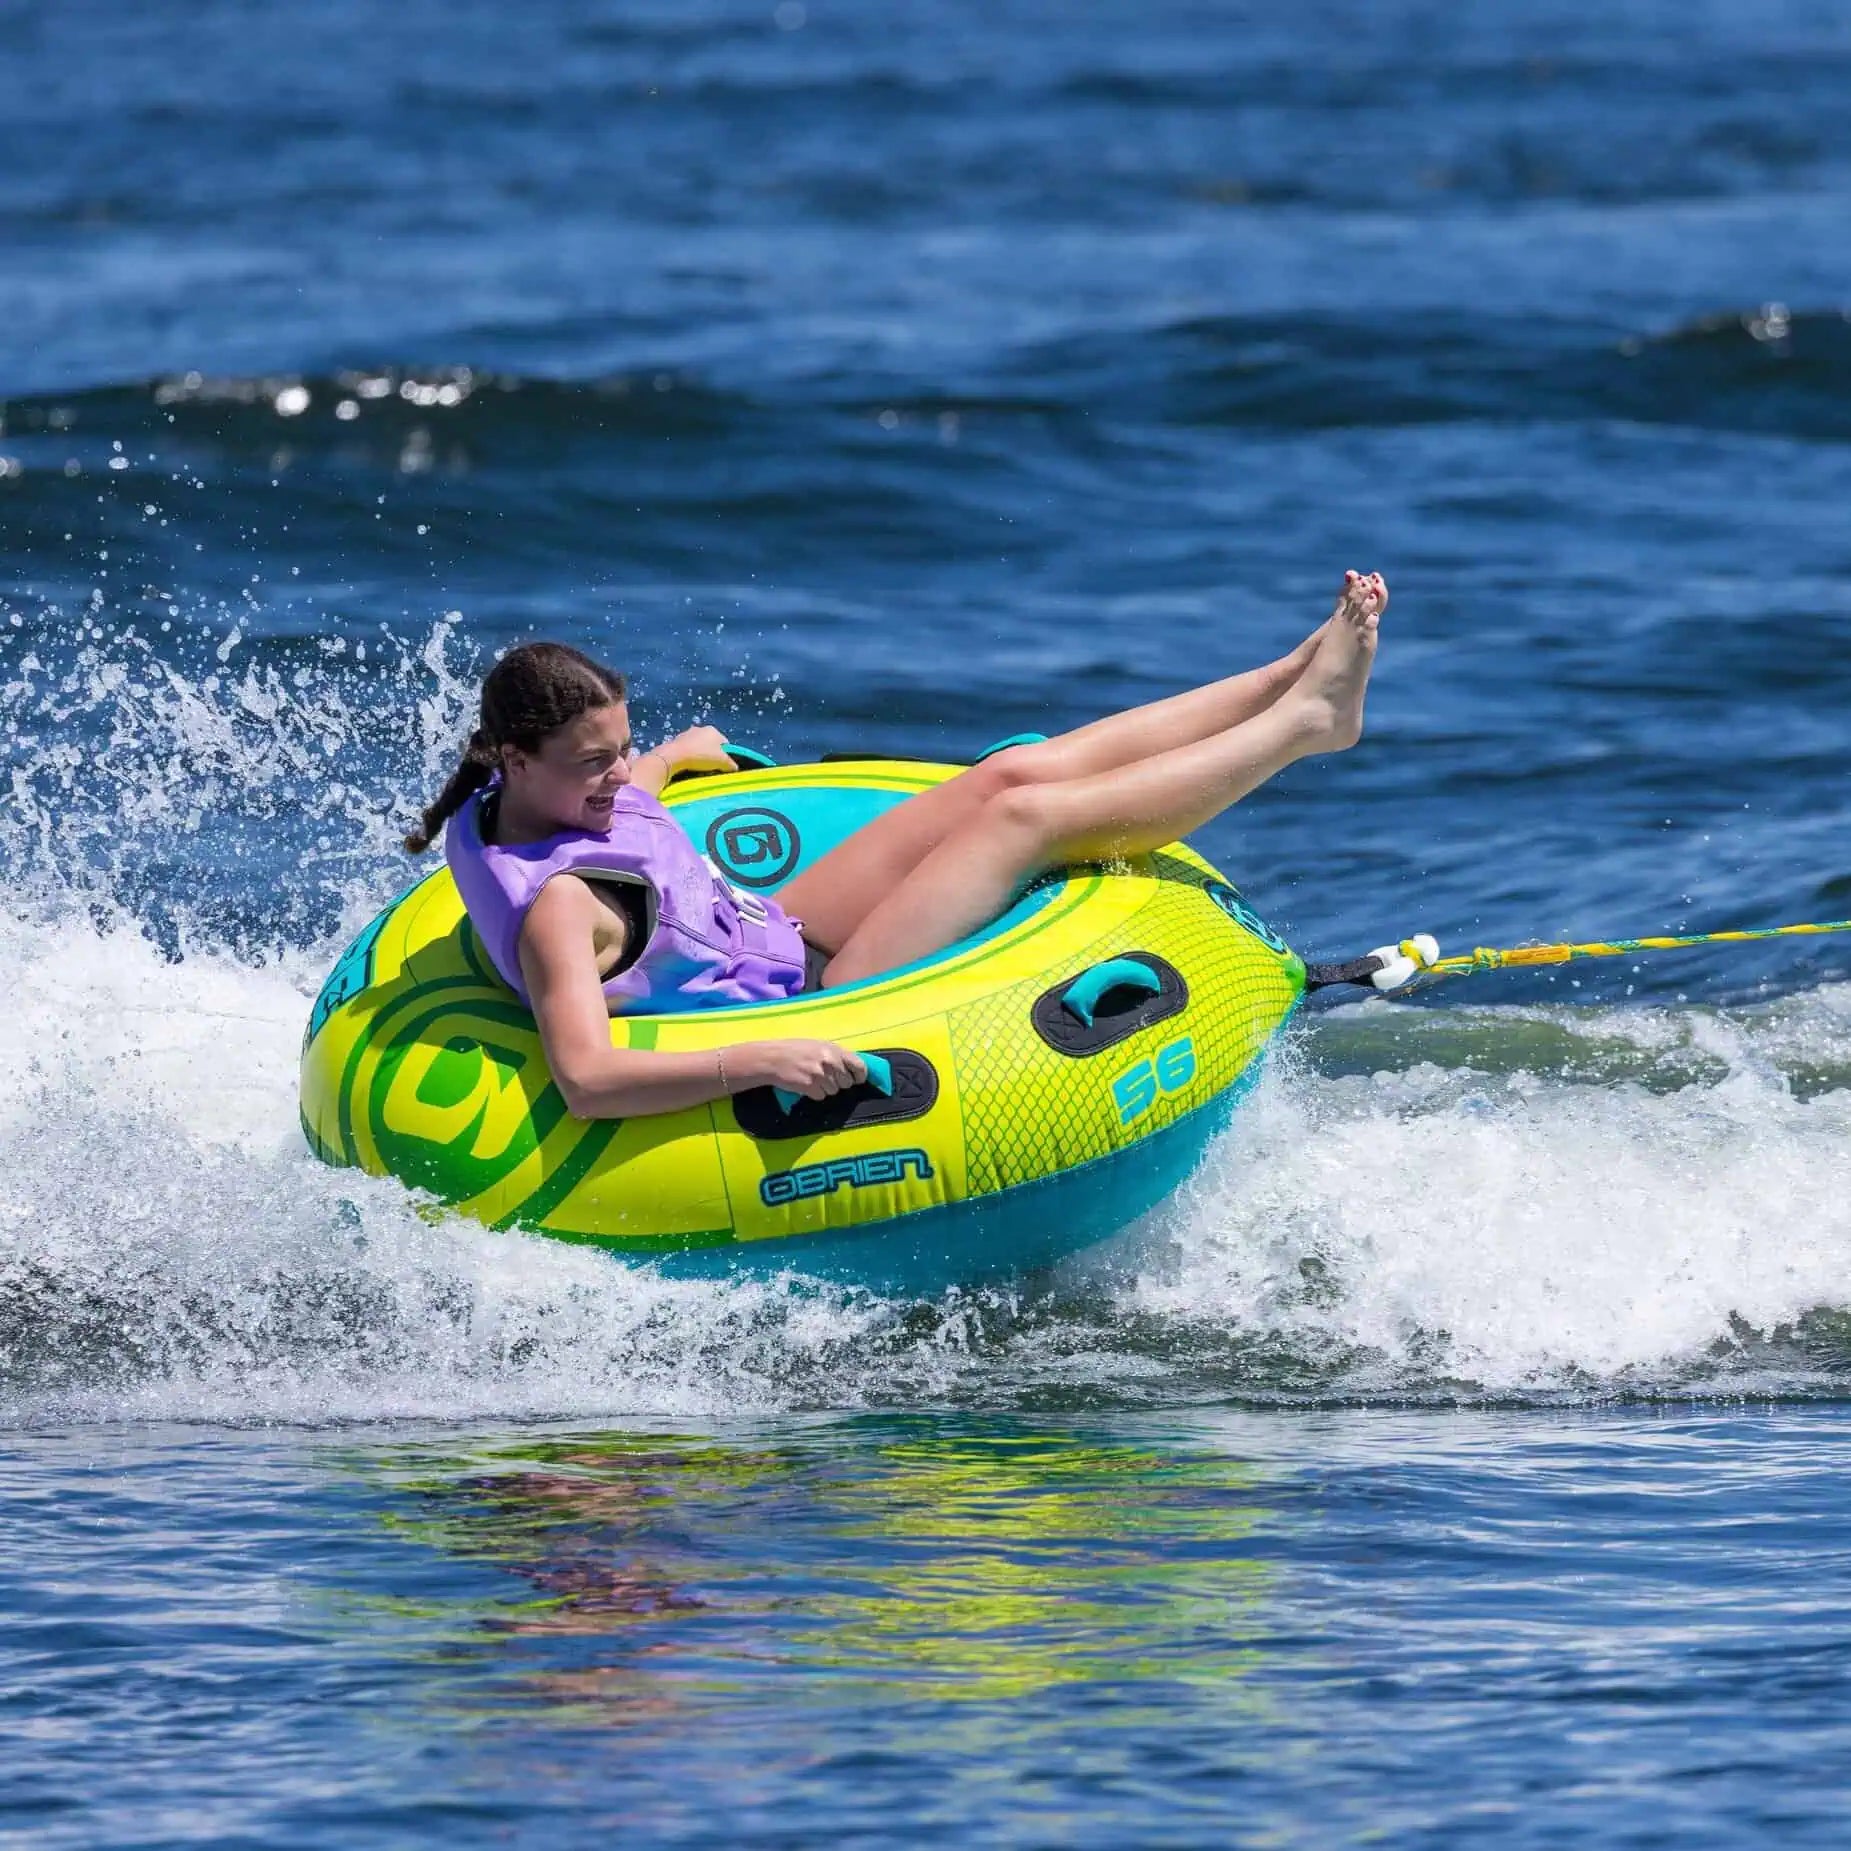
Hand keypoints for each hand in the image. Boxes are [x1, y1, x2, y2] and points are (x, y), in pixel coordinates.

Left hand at [656, 726, 732, 773]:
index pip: (725, 743)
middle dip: (712, 755)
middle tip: (712, 768)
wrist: (674, 756)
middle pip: (711, 744)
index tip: (723, 766)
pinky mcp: (676, 741)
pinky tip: (689, 766)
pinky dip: (689, 757)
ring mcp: (687, 734)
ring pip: (698, 747)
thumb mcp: (723, 762)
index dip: (726, 756)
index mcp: (713, 730)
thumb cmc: (702, 756)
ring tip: (699, 769)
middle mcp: (700, 729)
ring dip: (700, 756)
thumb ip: (731, 764)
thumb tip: (734, 768)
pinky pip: (687, 750)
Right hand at [744, 1039, 867, 1100]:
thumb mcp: (818, 1046)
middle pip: (846, 1083)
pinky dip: (814, 1093)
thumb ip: (835, 1055)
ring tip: (811, 1078)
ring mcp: (820, 1074)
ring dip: (824, 1088)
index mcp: (834, 1049)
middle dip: (837, 1083)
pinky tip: (805, 1084)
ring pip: (833, 1091)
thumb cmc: (795, 1050)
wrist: (772, 1058)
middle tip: (824, 1077)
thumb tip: (851, 1069)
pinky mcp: (810, 1086)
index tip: (857, 1080)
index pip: (859, 1065)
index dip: (859, 1076)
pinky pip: (821, 1096)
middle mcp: (830, 1061)